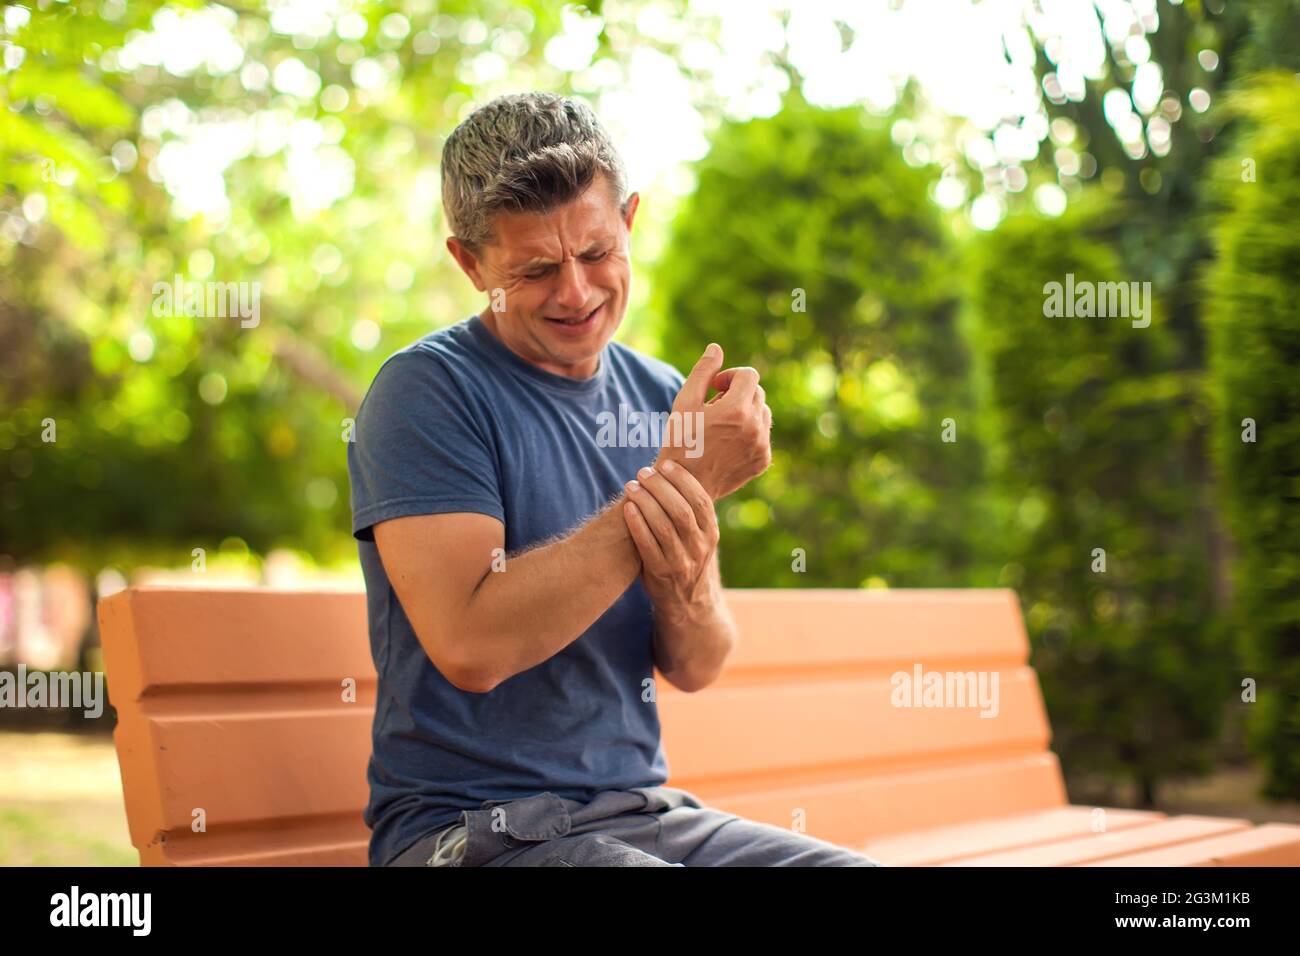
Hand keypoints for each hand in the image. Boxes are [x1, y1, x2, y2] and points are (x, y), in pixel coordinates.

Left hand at [622, 459, 719, 611]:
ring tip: (631, 486)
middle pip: (681, 510)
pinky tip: (627, 508)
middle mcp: (700, 547)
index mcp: (711, 533)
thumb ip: (689, 512)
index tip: (665, 464)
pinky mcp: (661, 573)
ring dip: (645, 502)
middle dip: (660, 487)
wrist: (687, 603)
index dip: (683, 480)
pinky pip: (647, 545)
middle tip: (643, 472)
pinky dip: (637, 524)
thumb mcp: (698, 537)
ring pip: (664, 526)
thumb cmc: (686, 558)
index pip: (700, 500)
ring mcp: (681, 562)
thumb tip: (670, 473)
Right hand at [657, 343, 771, 499]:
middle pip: (757, 393)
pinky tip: (727, 442)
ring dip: (746, 411)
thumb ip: (703, 372)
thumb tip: (716, 348)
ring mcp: (762, 446)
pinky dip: (750, 432)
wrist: (685, 486)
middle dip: (737, 393)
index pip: (748, 375)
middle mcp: (755, 427)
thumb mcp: (685, 402)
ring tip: (721, 425)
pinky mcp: (763, 460)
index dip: (730, 376)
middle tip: (713, 408)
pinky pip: (763, 435)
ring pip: (763, 413)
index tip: (714, 387)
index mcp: (737, 410)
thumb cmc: (680, 441)